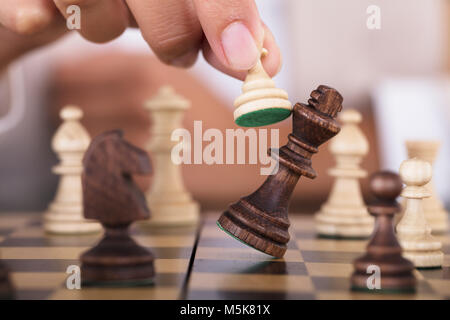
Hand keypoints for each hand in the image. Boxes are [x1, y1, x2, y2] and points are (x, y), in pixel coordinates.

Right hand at [0, 0, 281, 78]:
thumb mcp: (185, 2)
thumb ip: (226, 27)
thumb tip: (266, 65)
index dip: (226, 13)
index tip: (241, 59)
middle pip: (161, 1)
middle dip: (173, 37)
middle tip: (177, 49)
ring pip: (98, 12)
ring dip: (107, 28)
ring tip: (110, 16)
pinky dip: (36, 10)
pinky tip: (37, 17)